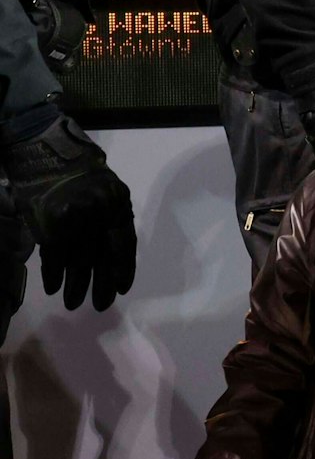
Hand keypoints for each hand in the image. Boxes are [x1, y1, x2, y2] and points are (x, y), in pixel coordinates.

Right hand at [0, 113, 135, 310]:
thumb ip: (109, 219)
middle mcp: (99, 211)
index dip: (124, 268)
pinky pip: (55, 256)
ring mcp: (75, 217)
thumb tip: (110, 255)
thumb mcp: (105, 191)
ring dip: (76, 285)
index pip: (125, 244)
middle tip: (101, 305)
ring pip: (78, 261)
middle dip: (102, 284)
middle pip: (103, 256)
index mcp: (117, 203)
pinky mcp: (51, 222)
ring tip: (74, 303)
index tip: (122, 288)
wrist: (45, 153)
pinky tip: (55, 288)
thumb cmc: (77, 174)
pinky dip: (55, 274)